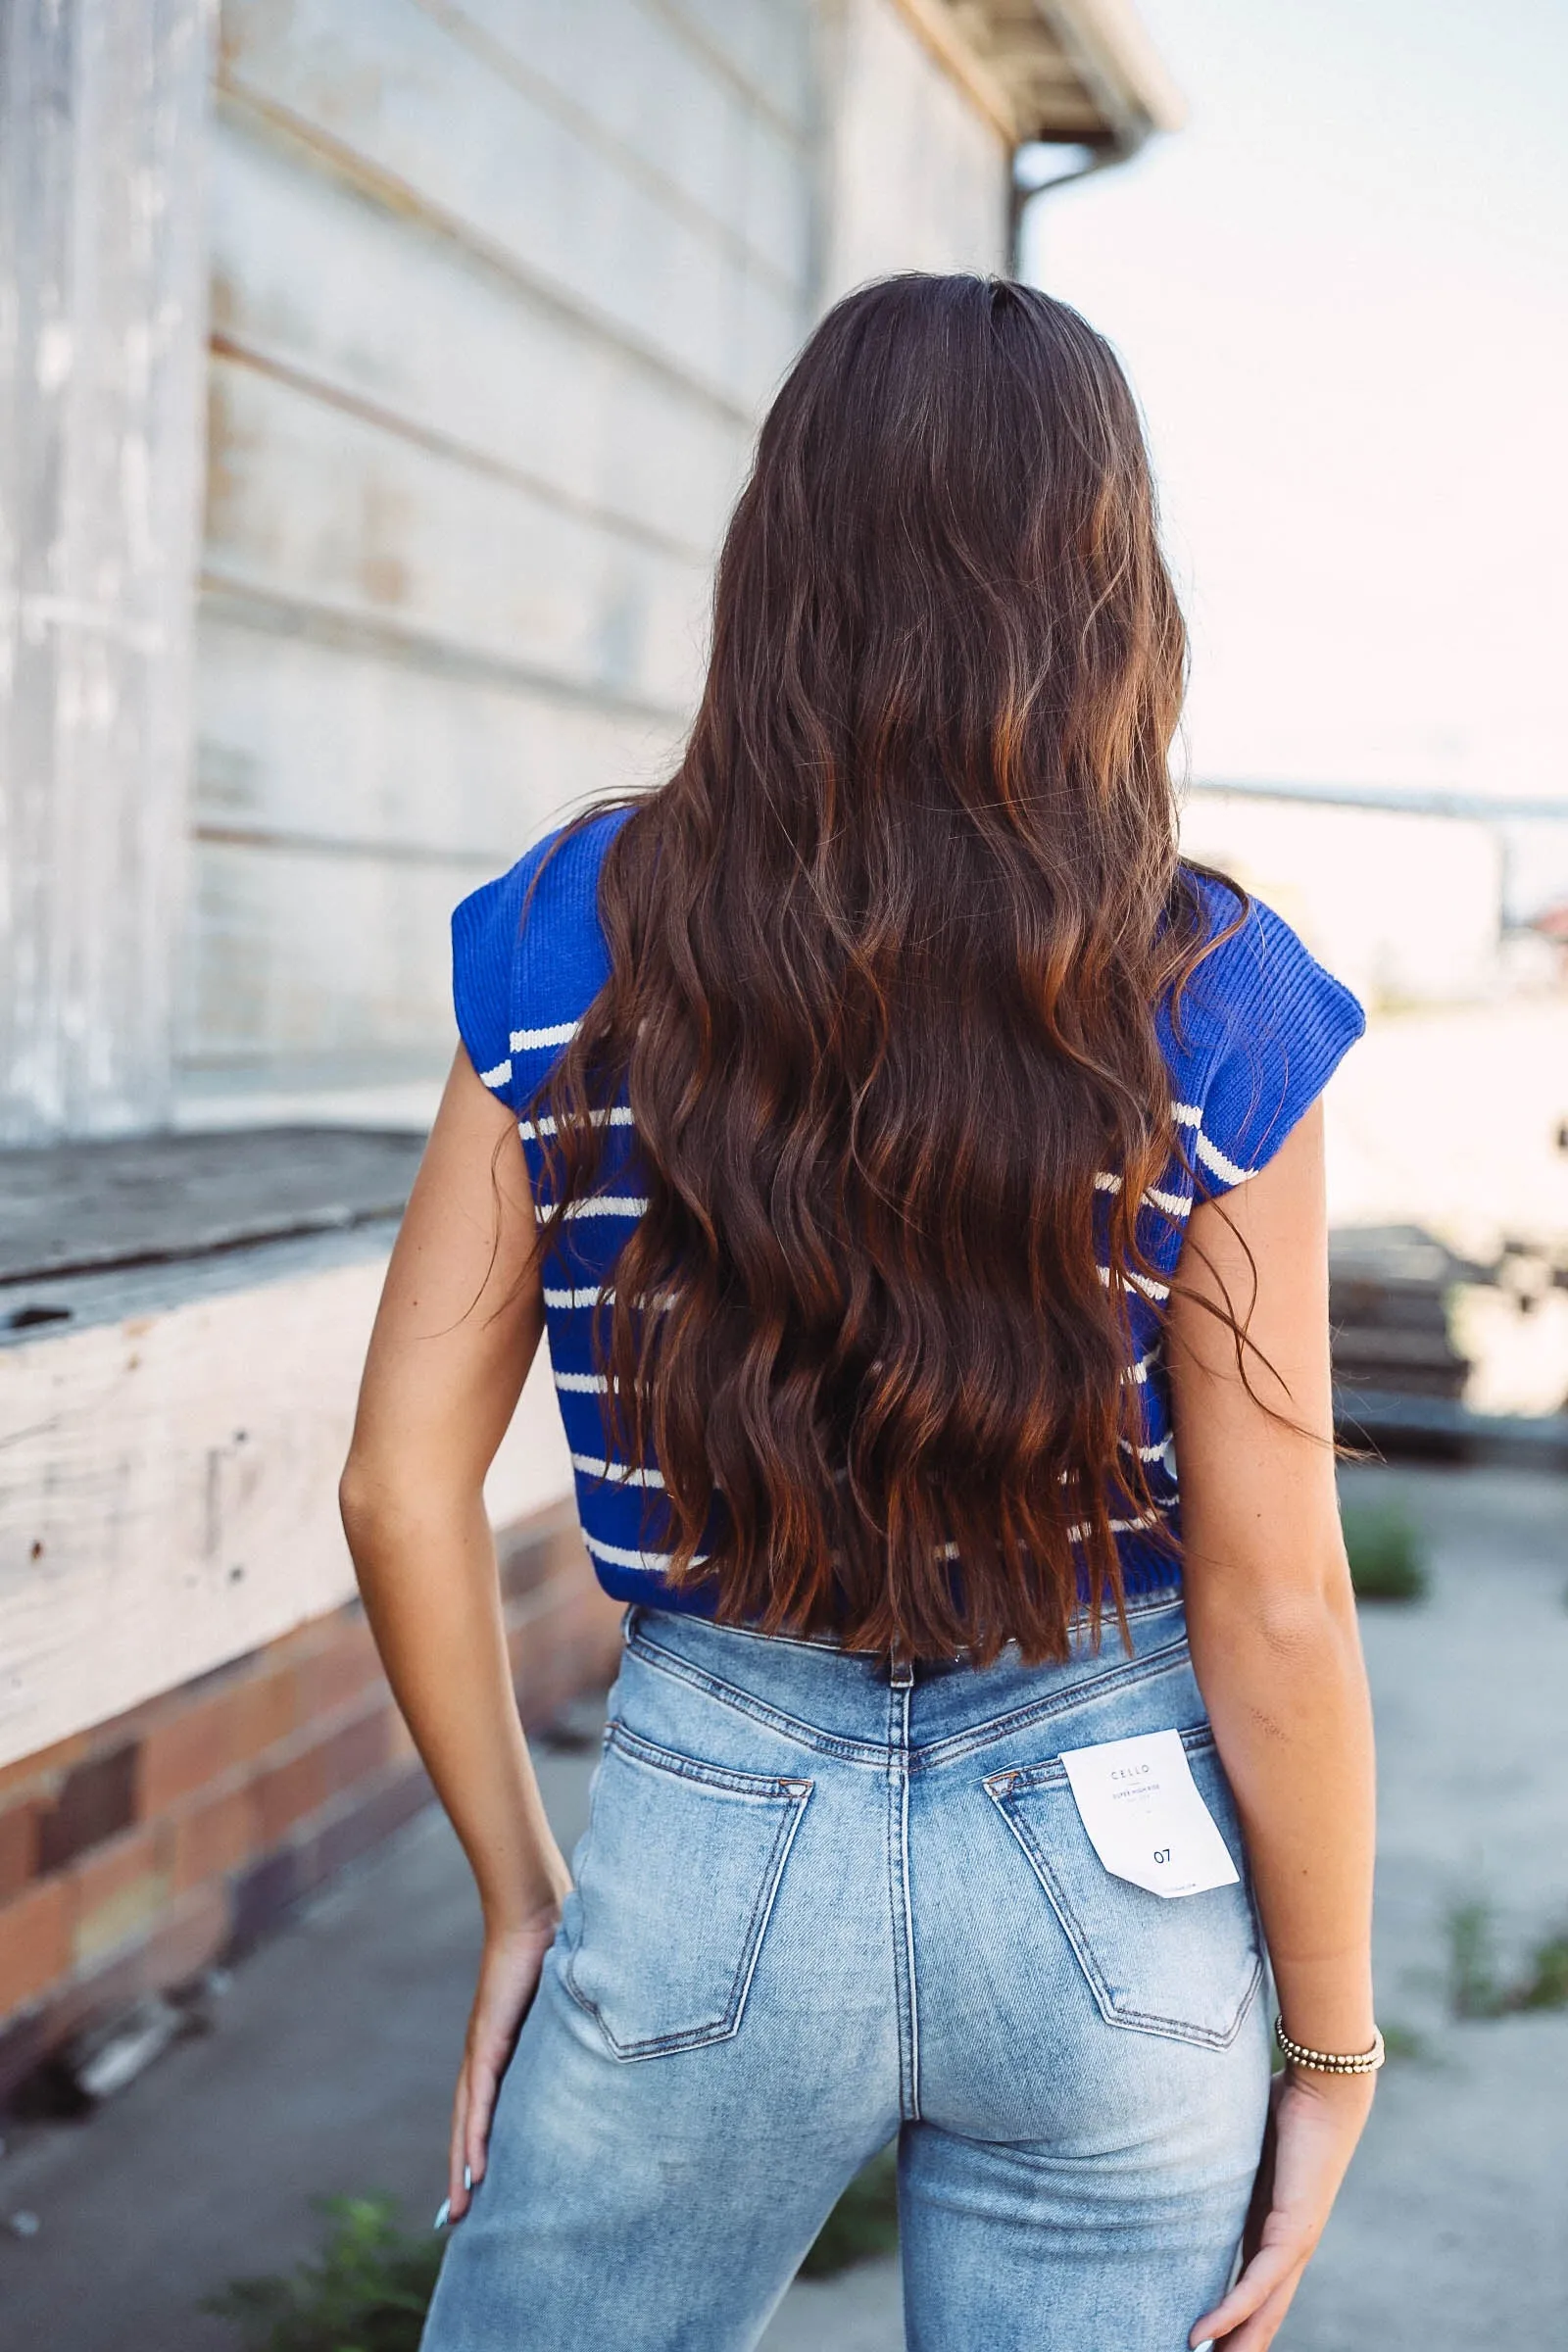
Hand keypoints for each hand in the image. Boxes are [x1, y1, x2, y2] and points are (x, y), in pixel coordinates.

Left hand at [444, 1898, 566, 2224]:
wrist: (535, 1911)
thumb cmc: (555, 1946)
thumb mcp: (567, 2000)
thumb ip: (575, 2021)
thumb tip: (609, 2035)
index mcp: (504, 2046)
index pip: (488, 2104)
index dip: (482, 2142)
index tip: (482, 2183)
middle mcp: (487, 2053)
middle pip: (470, 2122)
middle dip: (465, 2169)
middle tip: (461, 2217)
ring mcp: (484, 2048)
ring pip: (469, 2119)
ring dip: (464, 2165)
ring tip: (463, 2208)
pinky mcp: (488, 2039)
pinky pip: (481, 2098)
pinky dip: (475, 2135)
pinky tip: (474, 2167)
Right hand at [1191, 2066, 1374, 2348]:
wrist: (1326, 2083)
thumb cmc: (1284, 2099)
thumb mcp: (1239, 2138)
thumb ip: (1216, 2152)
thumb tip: (1176, 2138)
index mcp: (1272, 2223)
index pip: (1251, 2285)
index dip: (1231, 2317)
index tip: (1206, 2341)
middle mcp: (1288, 2241)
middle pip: (1261, 2311)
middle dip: (1236, 2343)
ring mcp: (1295, 2240)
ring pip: (1263, 2310)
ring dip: (1236, 2344)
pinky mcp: (1296, 2229)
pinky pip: (1259, 2281)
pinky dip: (1233, 2310)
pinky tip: (1208, 2332)